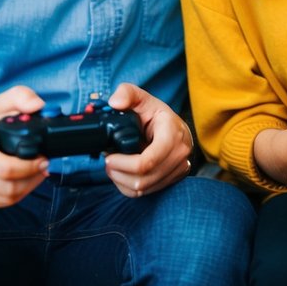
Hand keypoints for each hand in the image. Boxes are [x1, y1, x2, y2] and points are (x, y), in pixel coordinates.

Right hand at [0, 86, 48, 209]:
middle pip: (8, 187)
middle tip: (44, 166)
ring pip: (6, 199)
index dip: (30, 166)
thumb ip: (19, 96)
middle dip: (33, 178)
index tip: (43, 158)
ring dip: (27, 188)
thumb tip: (37, 105)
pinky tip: (21, 181)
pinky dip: (15, 195)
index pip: (5, 167)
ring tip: (35, 172)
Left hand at [104, 82, 192, 198]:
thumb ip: (127, 93)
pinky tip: (123, 174)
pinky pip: (147, 192)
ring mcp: (179, 168)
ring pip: (144, 189)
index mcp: (172, 134)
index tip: (109, 157)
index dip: (123, 164)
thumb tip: (115, 102)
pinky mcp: (174, 178)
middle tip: (107, 162)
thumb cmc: (157, 114)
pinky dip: (129, 187)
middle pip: (143, 179)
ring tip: (113, 167)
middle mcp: (179, 154)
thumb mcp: (142, 98)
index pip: (147, 161)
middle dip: (119, 173)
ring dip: (122, 181)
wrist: (176, 128)